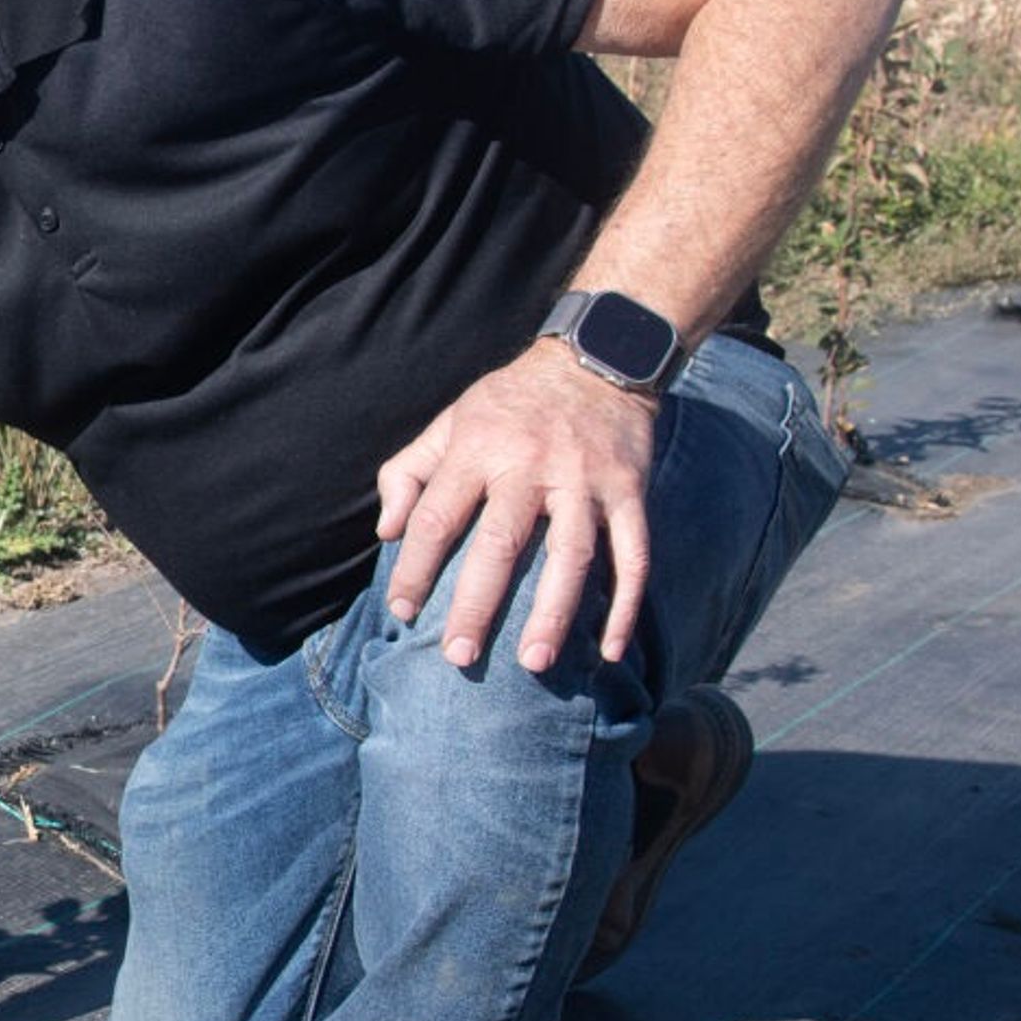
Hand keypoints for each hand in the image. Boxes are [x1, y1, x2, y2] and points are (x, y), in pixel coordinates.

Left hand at [373, 344, 658, 672]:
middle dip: (477, 604)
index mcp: (478, 450)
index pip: (437, 518)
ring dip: (553, 613)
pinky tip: (610, 650)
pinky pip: (634, 555)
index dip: (415, 568)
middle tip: (458, 656)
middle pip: (500, 544)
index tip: (400, 611)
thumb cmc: (510, 402)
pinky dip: (625, 605)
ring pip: (571, 556)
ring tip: (534, 663)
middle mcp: (531, 466)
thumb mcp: (450, 421)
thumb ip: (409, 472)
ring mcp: (585, 481)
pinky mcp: (630, 491)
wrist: (595, 358)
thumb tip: (387, 532)